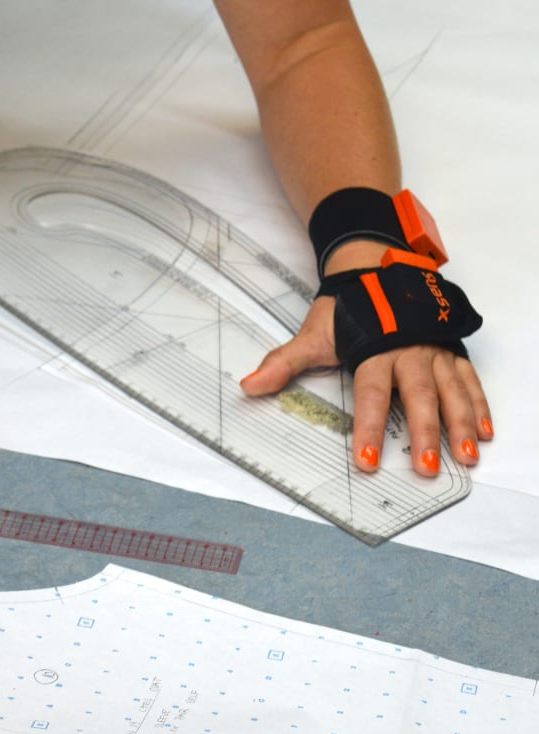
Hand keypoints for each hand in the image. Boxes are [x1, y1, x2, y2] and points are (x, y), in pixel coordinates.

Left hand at [240, 243, 492, 475]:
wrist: (378, 266)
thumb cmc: (349, 307)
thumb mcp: (315, 334)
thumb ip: (284, 363)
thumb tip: (250, 386)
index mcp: (375, 351)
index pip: (372, 395)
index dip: (369, 428)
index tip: (368, 459)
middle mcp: (410, 353)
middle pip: (419, 397)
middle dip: (425, 434)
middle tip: (425, 468)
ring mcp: (435, 351)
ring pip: (452, 392)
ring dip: (460, 425)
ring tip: (464, 457)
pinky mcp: (452, 350)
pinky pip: (469, 380)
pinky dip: (479, 405)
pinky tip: (483, 432)